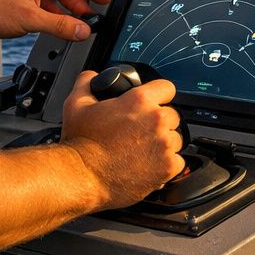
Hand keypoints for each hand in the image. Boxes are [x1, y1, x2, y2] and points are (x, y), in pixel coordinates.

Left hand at [0, 0, 109, 42]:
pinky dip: (55, 19)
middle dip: (82, 3)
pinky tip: (59, 29)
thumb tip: (83, 30)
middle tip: (95, 16)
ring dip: (68, 12)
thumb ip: (59, 25)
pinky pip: (45, 10)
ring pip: (55, 1)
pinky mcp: (20, 7)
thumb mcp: (30, 19)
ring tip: (80, 26)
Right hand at [61, 71, 185, 209]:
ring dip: (163, 142)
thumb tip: (92, 77)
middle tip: (141, 132)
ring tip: (143, 150)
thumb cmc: (81, 143)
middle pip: (172, 115)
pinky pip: (177, 161)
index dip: (159, 94)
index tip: (153, 103)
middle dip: (159, 122)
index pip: (167, 88)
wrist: (82, 177)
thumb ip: (87, 82)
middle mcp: (156, 120)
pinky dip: (166, 163)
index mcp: (140, 101)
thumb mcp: (76, 104)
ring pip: (175, 138)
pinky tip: (149, 164)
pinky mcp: (167, 167)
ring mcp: (164, 145)